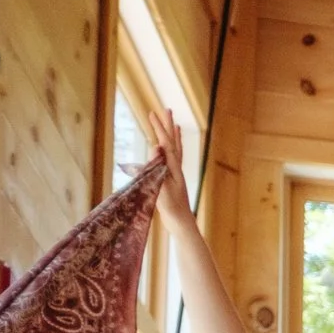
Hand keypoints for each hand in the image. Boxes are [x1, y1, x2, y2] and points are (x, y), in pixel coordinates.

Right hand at [149, 109, 193, 223]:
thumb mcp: (161, 187)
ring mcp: (176, 174)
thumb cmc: (171, 208)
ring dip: (173, 136)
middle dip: (168, 126)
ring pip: (175, 150)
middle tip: (165, 109)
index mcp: (174, 168)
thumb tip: (157, 147)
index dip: (159, 128)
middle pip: (173, 142)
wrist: (181, 223)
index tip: (152, 113)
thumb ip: (158, 167)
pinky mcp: (173, 180)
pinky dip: (171, 151)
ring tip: (174, 124)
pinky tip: (167, 150)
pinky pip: (173, 160)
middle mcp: (177, 168)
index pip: (166, 144)